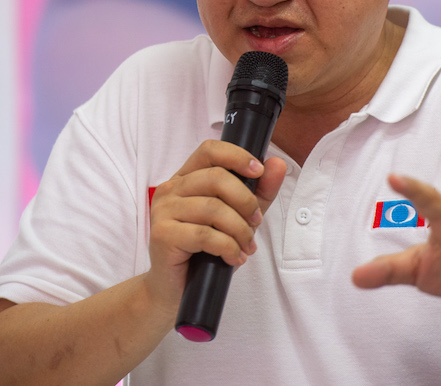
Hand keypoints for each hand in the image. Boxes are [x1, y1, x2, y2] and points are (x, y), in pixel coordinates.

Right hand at [146, 140, 285, 308]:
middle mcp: (170, 190)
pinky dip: (228, 247)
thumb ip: (259, 192)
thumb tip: (278, 165)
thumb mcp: (238, 218)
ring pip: (213, 208)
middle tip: (255, 223)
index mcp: (185, 178)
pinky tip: (234, 258)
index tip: (259, 171)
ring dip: (240, 230)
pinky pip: (205, 235)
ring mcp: (163, 211)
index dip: (237, 157)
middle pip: (216, 178)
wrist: (174, 291)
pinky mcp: (162, 235)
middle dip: (246, 201)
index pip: (210, 150)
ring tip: (246, 246)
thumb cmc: (205, 252)